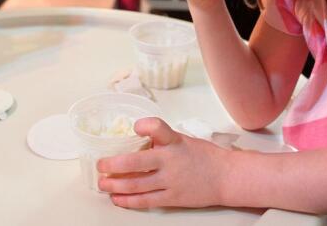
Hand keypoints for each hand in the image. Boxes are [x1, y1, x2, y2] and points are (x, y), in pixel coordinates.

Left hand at [98, 117, 228, 208]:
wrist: (226, 177)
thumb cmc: (204, 156)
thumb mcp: (183, 140)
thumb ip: (161, 142)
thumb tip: (135, 142)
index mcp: (175, 141)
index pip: (159, 128)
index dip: (145, 126)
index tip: (135, 126)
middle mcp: (171, 160)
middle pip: (136, 162)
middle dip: (113, 164)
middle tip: (101, 165)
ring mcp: (171, 181)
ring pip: (136, 184)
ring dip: (115, 184)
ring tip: (102, 183)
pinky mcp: (172, 197)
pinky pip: (145, 200)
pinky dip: (128, 200)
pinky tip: (117, 198)